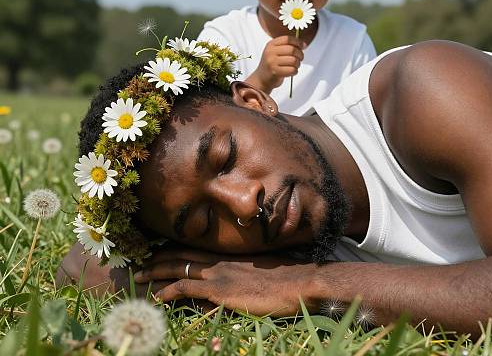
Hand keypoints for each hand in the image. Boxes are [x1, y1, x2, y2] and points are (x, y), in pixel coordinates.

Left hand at [134, 248, 317, 315]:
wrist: (297, 281)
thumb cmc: (284, 277)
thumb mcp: (258, 271)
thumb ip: (240, 273)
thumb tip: (227, 283)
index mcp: (227, 255)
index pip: (194, 249)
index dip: (173, 251)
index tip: (158, 254)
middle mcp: (219, 260)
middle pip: (180, 255)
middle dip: (158, 260)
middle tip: (140, 265)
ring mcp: (218, 273)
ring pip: (177, 268)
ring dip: (156, 273)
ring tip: (139, 278)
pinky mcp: (219, 290)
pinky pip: (186, 288)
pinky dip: (168, 291)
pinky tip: (156, 297)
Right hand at [248, 36, 305, 92]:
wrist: (262, 78)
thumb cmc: (272, 64)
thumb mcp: (276, 51)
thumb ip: (288, 46)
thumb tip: (304, 44)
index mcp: (271, 44)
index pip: (287, 39)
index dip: (298, 42)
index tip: (303, 46)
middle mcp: (270, 52)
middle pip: (292, 49)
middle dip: (300, 54)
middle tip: (300, 58)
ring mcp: (272, 62)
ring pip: (293, 60)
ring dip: (298, 64)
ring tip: (294, 66)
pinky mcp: (275, 72)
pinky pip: (292, 70)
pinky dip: (295, 71)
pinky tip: (291, 71)